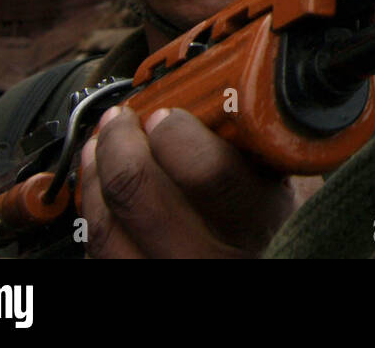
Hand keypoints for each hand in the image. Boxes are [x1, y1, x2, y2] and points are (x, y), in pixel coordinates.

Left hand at [79, 105, 296, 257]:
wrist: (258, 278)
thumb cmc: (272, 234)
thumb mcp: (281, 192)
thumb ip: (256, 150)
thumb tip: (218, 91)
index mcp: (255, 224)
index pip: (207, 172)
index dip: (176, 133)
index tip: (167, 114)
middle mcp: (207, 258)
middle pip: (137, 194)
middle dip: (119, 143)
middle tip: (123, 118)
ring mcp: (167, 274)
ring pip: (104, 227)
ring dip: (94, 175)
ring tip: (100, 144)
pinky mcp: (135, 283)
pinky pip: (98, 251)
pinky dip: (93, 212)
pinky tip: (98, 188)